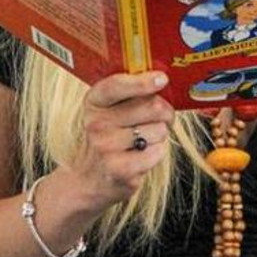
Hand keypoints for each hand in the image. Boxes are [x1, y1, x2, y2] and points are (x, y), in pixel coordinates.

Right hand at [66, 71, 173, 212]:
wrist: (91, 178)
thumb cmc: (110, 136)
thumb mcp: (110, 110)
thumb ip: (131, 92)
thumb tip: (161, 80)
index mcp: (94, 102)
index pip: (118, 85)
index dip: (143, 81)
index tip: (162, 79)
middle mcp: (96, 123)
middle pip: (152, 106)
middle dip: (165, 111)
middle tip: (161, 117)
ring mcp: (106, 148)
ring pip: (159, 130)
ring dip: (159, 135)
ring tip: (144, 140)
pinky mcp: (120, 170)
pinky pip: (158, 152)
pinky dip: (157, 153)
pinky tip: (141, 156)